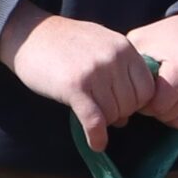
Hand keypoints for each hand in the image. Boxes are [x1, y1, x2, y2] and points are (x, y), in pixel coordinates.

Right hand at [0, 6, 158, 148]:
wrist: (30, 33)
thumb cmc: (66, 43)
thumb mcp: (102, 45)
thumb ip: (120, 73)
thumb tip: (127, 117)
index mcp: (125, 48)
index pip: (148, 88)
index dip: (137, 103)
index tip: (122, 105)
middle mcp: (114, 59)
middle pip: (131, 103)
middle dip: (119, 113)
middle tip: (103, 112)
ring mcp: (95, 72)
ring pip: (113, 113)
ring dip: (104, 122)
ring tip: (92, 116)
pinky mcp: (74, 87)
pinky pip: (94, 120)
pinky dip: (97, 136)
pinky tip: (96, 144)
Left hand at [129, 13, 177, 133]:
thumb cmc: (170, 36)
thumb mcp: (144, 40)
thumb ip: (127, 63)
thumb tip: (111, 87)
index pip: (159, 106)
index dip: (146, 103)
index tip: (145, 93)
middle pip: (172, 117)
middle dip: (159, 110)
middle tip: (157, 96)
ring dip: (174, 115)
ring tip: (171, 98)